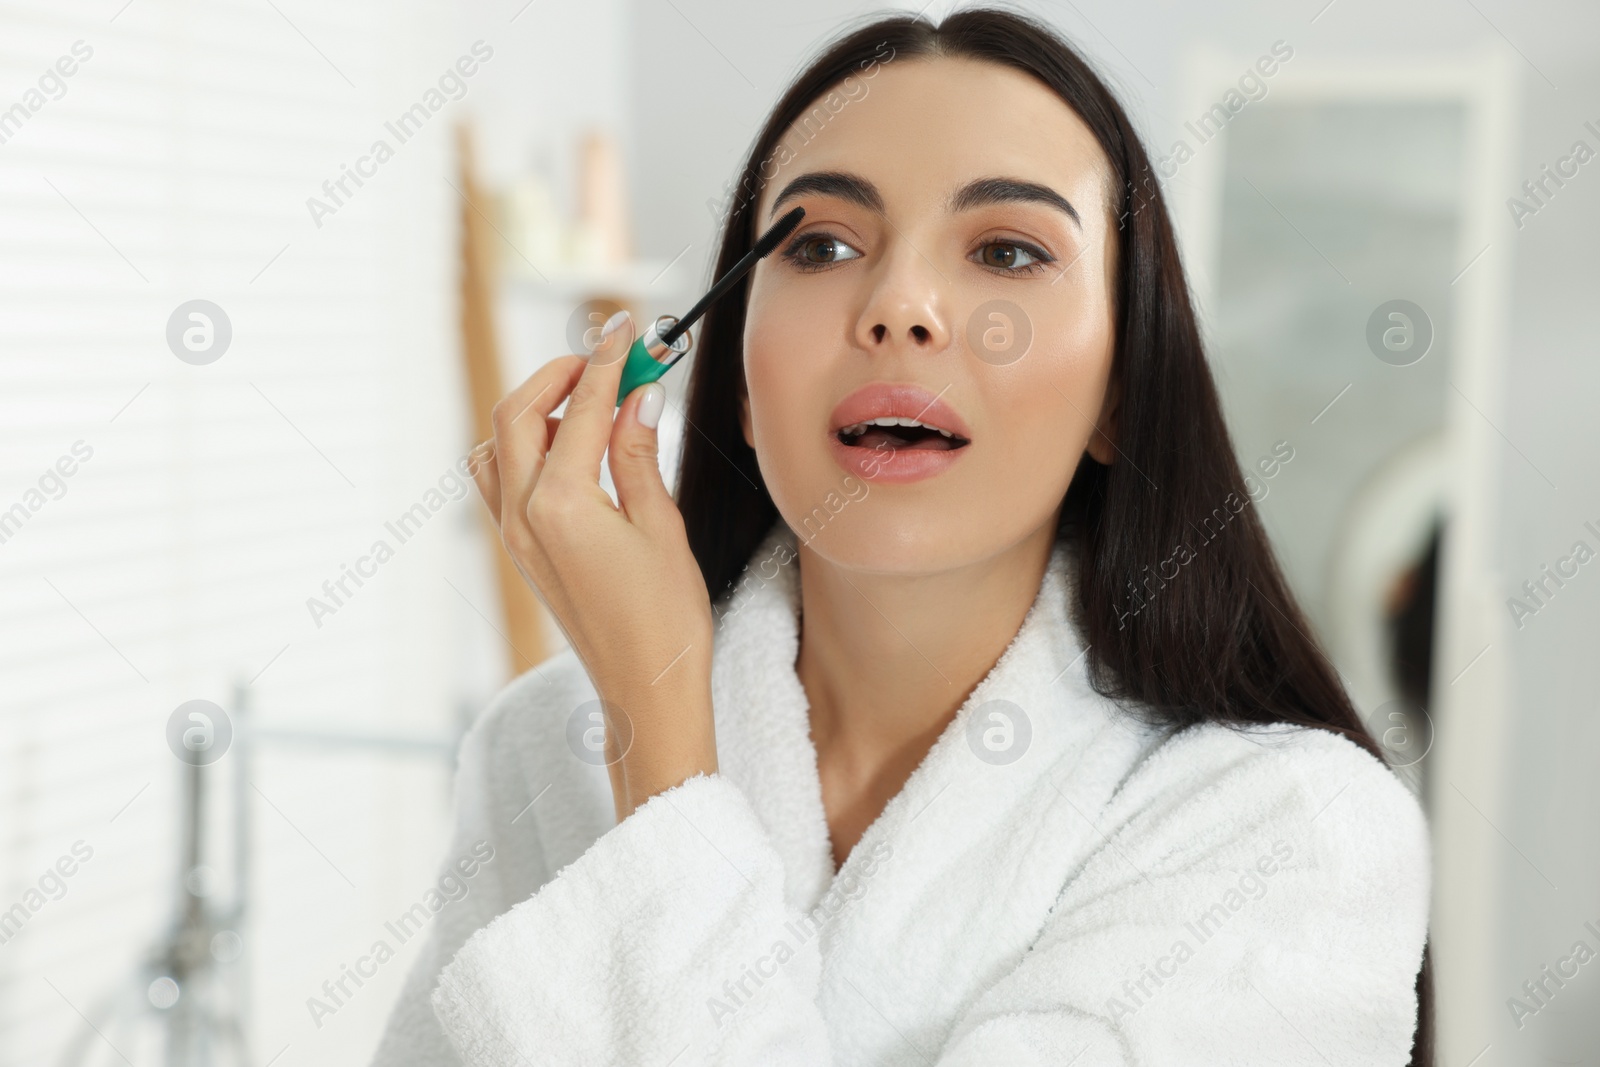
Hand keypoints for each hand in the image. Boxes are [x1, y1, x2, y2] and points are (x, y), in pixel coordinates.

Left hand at [468, 310, 716, 821]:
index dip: (607, 359)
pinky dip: (526, 449)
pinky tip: (573, 453)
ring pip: (500, 444)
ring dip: (538, 410)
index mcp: (560, 504)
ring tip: (593, 406)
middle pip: (518, 412)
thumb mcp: (662, 526)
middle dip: (560, 374)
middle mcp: (523, 515)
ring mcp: (514, 534)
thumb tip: (638, 397)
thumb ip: (640, 454)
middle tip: (609, 358)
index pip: (581, 407)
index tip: (630, 327)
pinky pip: (501, 480)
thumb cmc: (666, 620)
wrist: (646, 691)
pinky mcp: (521, 550)